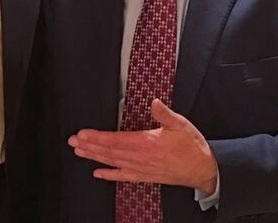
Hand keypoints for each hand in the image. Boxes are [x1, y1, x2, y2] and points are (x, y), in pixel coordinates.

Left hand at [68, 98, 217, 192]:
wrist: (204, 170)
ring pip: (113, 162)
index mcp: (148, 143)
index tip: (82, 133)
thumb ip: (165, 114)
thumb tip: (155, 102)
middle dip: (90, 146)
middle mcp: (142, 158)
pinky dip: (109, 174)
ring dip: (94, 157)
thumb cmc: (192, 147)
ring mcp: (142, 168)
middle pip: (110, 152)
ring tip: (79, 151)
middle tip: (73, 142)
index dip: (97, 137)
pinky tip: (98, 173)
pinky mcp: (146, 176)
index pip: (116, 140)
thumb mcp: (181, 125)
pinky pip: (124, 176)